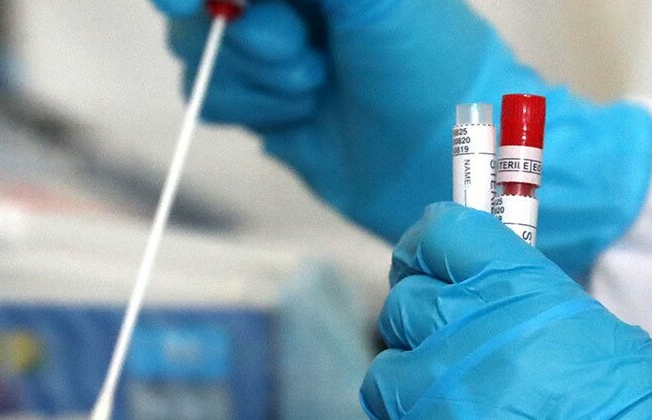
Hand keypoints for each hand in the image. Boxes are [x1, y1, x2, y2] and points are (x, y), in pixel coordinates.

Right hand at [151, 0, 651, 279]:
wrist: (453, 170)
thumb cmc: (435, 71)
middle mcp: (297, 2)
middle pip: (207, 2)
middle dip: (246, 33)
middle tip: (303, 54)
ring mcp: (277, 49)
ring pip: (198, 47)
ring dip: (252, 75)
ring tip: (316, 87)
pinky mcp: (267, 103)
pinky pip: (210, 95)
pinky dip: (249, 109)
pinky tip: (301, 114)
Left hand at [360, 203, 651, 419]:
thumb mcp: (604, 336)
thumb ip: (537, 312)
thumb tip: (509, 311)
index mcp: (513, 288)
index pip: (439, 237)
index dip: (430, 249)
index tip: (429, 261)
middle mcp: (460, 330)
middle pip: (405, 304)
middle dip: (424, 322)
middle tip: (452, 347)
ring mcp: (429, 394)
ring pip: (387, 375)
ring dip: (414, 390)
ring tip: (458, 415)